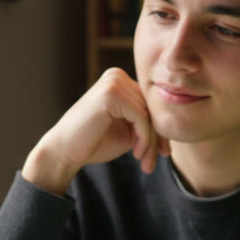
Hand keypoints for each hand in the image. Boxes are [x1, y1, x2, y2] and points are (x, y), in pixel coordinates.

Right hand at [22, 68, 169, 194]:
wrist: (65, 151)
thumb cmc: (94, 142)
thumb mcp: (128, 131)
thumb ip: (146, 123)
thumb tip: (174, 124)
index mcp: (121, 81)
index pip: (151, 104)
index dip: (159, 130)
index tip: (163, 154)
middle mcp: (117, 76)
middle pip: (152, 108)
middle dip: (156, 139)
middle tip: (152, 163)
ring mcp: (113, 82)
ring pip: (149, 114)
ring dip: (150, 143)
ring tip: (145, 163)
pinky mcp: (111, 94)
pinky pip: (141, 117)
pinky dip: (143, 138)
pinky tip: (136, 153)